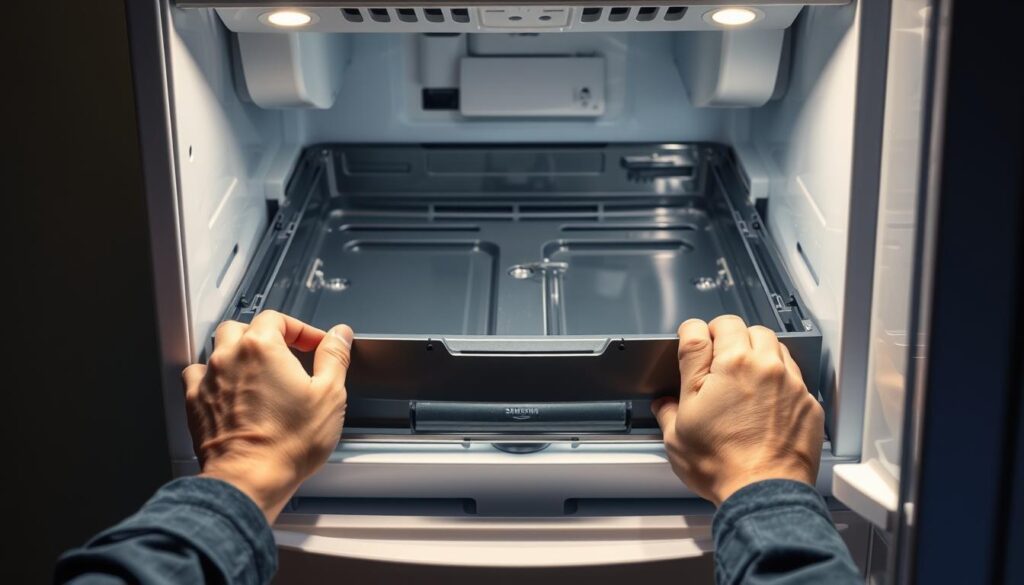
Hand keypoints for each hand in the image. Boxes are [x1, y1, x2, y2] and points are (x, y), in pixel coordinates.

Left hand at [181, 311, 352, 521]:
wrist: (249, 479)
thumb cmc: (287, 442)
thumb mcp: (329, 395)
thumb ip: (334, 357)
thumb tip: (339, 336)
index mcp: (262, 347)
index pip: (278, 318)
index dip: (300, 329)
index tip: (313, 345)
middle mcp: (229, 356)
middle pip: (243, 327)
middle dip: (266, 336)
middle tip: (285, 354)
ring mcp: (209, 379)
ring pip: (217, 348)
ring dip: (237, 352)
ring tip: (257, 369)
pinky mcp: (195, 403)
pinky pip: (197, 375)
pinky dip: (212, 376)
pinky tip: (228, 389)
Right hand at [653, 316, 823, 505]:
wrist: (764, 494)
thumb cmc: (723, 466)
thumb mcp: (677, 432)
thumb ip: (668, 407)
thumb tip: (664, 401)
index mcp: (729, 365)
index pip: (702, 328)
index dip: (691, 333)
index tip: (691, 341)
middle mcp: (763, 366)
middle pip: (744, 327)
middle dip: (727, 337)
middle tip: (716, 357)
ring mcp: (789, 382)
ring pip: (774, 345)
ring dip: (756, 351)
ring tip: (744, 374)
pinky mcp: (807, 401)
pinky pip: (794, 375)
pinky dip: (779, 379)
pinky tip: (766, 398)